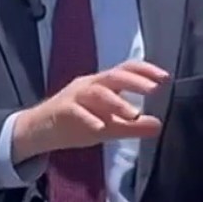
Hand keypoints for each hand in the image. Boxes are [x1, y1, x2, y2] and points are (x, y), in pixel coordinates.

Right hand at [12, 60, 167, 160]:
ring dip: (116, 102)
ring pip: (96, 92)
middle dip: (134, 81)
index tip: (164, 77)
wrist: (38, 131)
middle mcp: (89, 85)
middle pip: (113, 76)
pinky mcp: (60, 111)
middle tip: (154, 89)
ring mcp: (74, 96)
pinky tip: (100, 128)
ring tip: (133, 113)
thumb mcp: (108, 127)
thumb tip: (159, 125)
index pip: (125, 70)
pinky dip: (88, 118)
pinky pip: (74, 111)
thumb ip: (132, 126)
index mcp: (102, 85)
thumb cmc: (76, 124)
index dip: (145, 70)